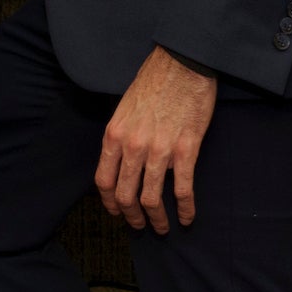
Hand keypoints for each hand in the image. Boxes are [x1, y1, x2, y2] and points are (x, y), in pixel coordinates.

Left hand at [94, 46, 216, 233]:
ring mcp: (159, 150)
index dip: (109, 202)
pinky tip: (187, 217)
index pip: (103, 180)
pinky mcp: (186, 150)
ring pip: (152, 198)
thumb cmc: (153, 83)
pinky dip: (185, 209)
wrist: (182, 64)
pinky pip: (183, 189)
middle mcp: (132, 146)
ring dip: (158, 219)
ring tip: (164, 227)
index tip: (117, 212)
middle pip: (125, 194)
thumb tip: (122, 162)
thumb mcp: (124, 109)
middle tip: (140, 225)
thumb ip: (121, 137)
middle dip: (132, 216)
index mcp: (114, 135)